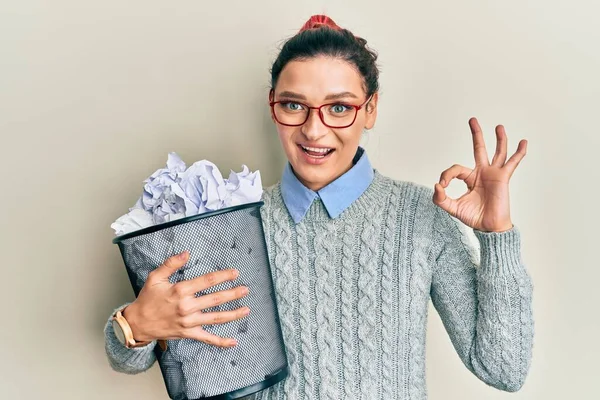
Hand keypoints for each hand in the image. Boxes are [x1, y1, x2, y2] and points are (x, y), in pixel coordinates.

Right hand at [123, 251, 249, 347]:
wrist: (138, 323)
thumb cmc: (147, 299)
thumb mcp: (155, 277)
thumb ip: (171, 264)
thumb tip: (186, 253)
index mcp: (180, 291)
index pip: (207, 281)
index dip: (223, 276)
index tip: (235, 273)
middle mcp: (187, 307)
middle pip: (216, 299)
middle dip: (233, 294)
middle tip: (245, 289)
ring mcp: (189, 322)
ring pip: (216, 318)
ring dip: (233, 314)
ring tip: (246, 309)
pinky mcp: (188, 333)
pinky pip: (207, 339)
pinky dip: (221, 342)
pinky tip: (233, 342)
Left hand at [432, 117, 527, 232]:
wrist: (488, 227)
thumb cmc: (473, 217)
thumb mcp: (452, 207)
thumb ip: (441, 198)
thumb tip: (436, 185)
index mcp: (470, 178)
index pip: (455, 169)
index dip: (446, 175)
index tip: (441, 185)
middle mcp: (482, 173)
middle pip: (479, 149)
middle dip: (476, 134)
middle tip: (472, 120)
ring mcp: (493, 174)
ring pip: (498, 152)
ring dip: (499, 139)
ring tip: (498, 127)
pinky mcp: (503, 177)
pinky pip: (512, 162)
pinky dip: (519, 153)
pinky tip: (524, 142)